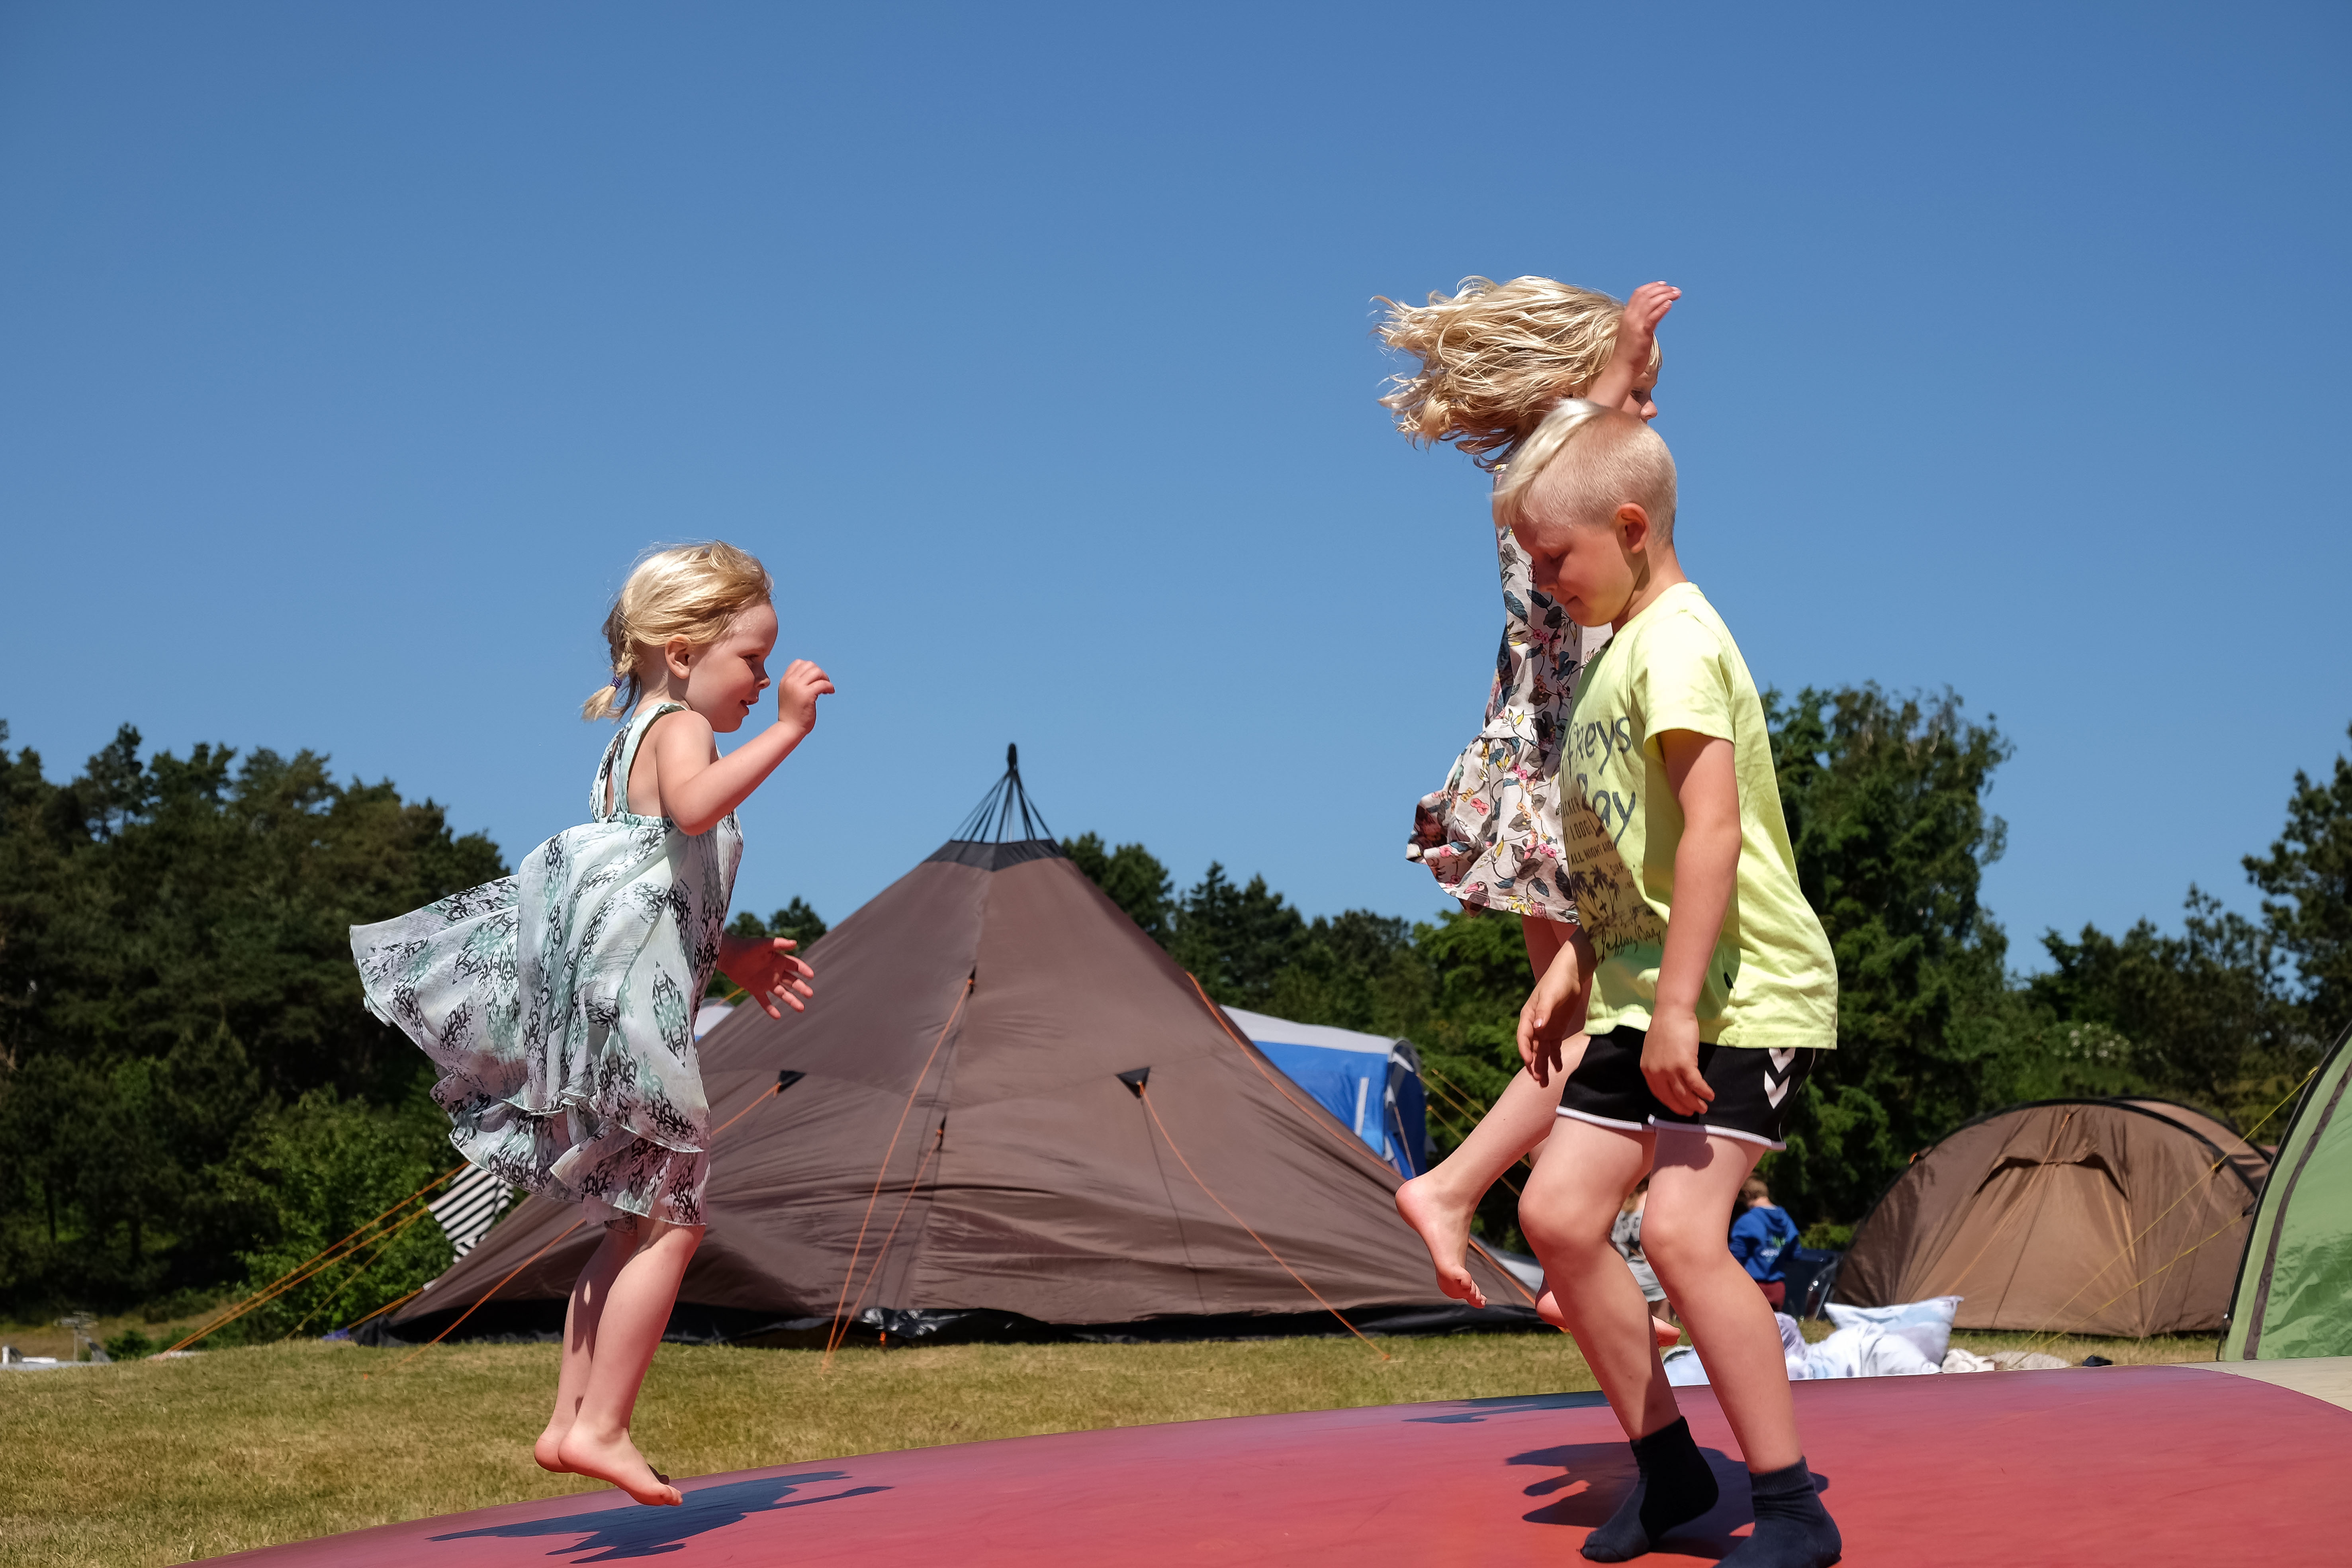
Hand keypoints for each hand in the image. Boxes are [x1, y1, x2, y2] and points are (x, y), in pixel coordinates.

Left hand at [717, 935, 815, 1018]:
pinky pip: (764, 1001)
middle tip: (810, 995)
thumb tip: (795, 943)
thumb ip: (779, 944)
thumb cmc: (747, 947)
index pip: (795, 966)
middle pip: (792, 982)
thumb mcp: (764, 944)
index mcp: (779, 960)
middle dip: (801, 988)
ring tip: (801, 1009)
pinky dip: (770, 1009)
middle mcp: (775, 972)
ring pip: (782, 993)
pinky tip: (778, 1017)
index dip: (804, 970)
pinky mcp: (756, 990)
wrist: (729, 956)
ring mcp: (766, 982)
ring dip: (792, 1001)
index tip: (811, 976)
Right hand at [774, 660, 834, 735]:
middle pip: (810, 665)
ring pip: (816, 671)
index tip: (815, 679)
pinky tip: (830, 692)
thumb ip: (795, 684)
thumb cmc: (791, 714)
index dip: (810, 668)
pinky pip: (823, 683)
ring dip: (825, 678)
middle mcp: (790, 681)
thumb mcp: (789, 694)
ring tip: (827, 688)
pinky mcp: (807, 695)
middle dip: (820, 673)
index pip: (799, 663)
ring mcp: (798, 687)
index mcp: (785, 681)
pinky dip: (829, 686)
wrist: (789, 729)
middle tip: (823, 684)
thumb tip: (812, 676)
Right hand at [1516, 940, 1588, 1083]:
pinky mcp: (1556, 1029)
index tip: (1530, 1064)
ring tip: (1545, 1083)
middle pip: (1532, 1049)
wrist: (1571, 973)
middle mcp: (1534, 1025)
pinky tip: (1558, 1069)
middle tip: (1539, 1081)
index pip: (1524, 1038)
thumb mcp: (1551, 995)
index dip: (1525, 1052)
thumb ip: (1544, 1012)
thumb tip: (1537, 1028)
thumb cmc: (1557, 981)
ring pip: (1542, 1051)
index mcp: (1528, 1016)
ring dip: (1543, 1066)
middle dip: (1534, 1065)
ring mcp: (1545, 1028)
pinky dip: (1555, 1058)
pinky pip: (1554, 1047)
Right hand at [1617, 281, 1679, 365]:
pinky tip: (1670, 304)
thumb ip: (1642, 322)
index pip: (1638, 294)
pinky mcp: (1642, 333)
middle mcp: (1630, 317)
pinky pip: (1653, 317)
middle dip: (1662, 289)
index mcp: (1627, 315)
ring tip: (1676, 293)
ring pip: (1650, 303)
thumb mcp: (1634, 332)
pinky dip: (1661, 308)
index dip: (1652, 286)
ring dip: (1665, 296)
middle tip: (1675, 289)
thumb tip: (1654, 315)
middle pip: (1646, 295)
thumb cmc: (1628, 353)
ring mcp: (1635, 324)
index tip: (1664, 284)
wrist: (1621, 367)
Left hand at [1640, 1007, 1712, 1116]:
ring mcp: (1669, 1069)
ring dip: (1695, 1103)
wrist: (1671, 1012)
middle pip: (1671, 1097)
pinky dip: (1703, 1092)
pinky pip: (1696, 1084)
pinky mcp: (1684, 1064)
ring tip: (1704, 1107)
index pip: (1658, 1094)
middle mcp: (1656, 1072)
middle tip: (1693, 1113)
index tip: (1679, 1109)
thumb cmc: (1665, 1028)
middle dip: (1683, 1107)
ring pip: (1684, 1094)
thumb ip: (1658, 1065)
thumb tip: (1669, 1078)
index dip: (1670, 1104)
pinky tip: (1710, 1095)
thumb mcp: (1654, 1050)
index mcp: (1647, 1069)